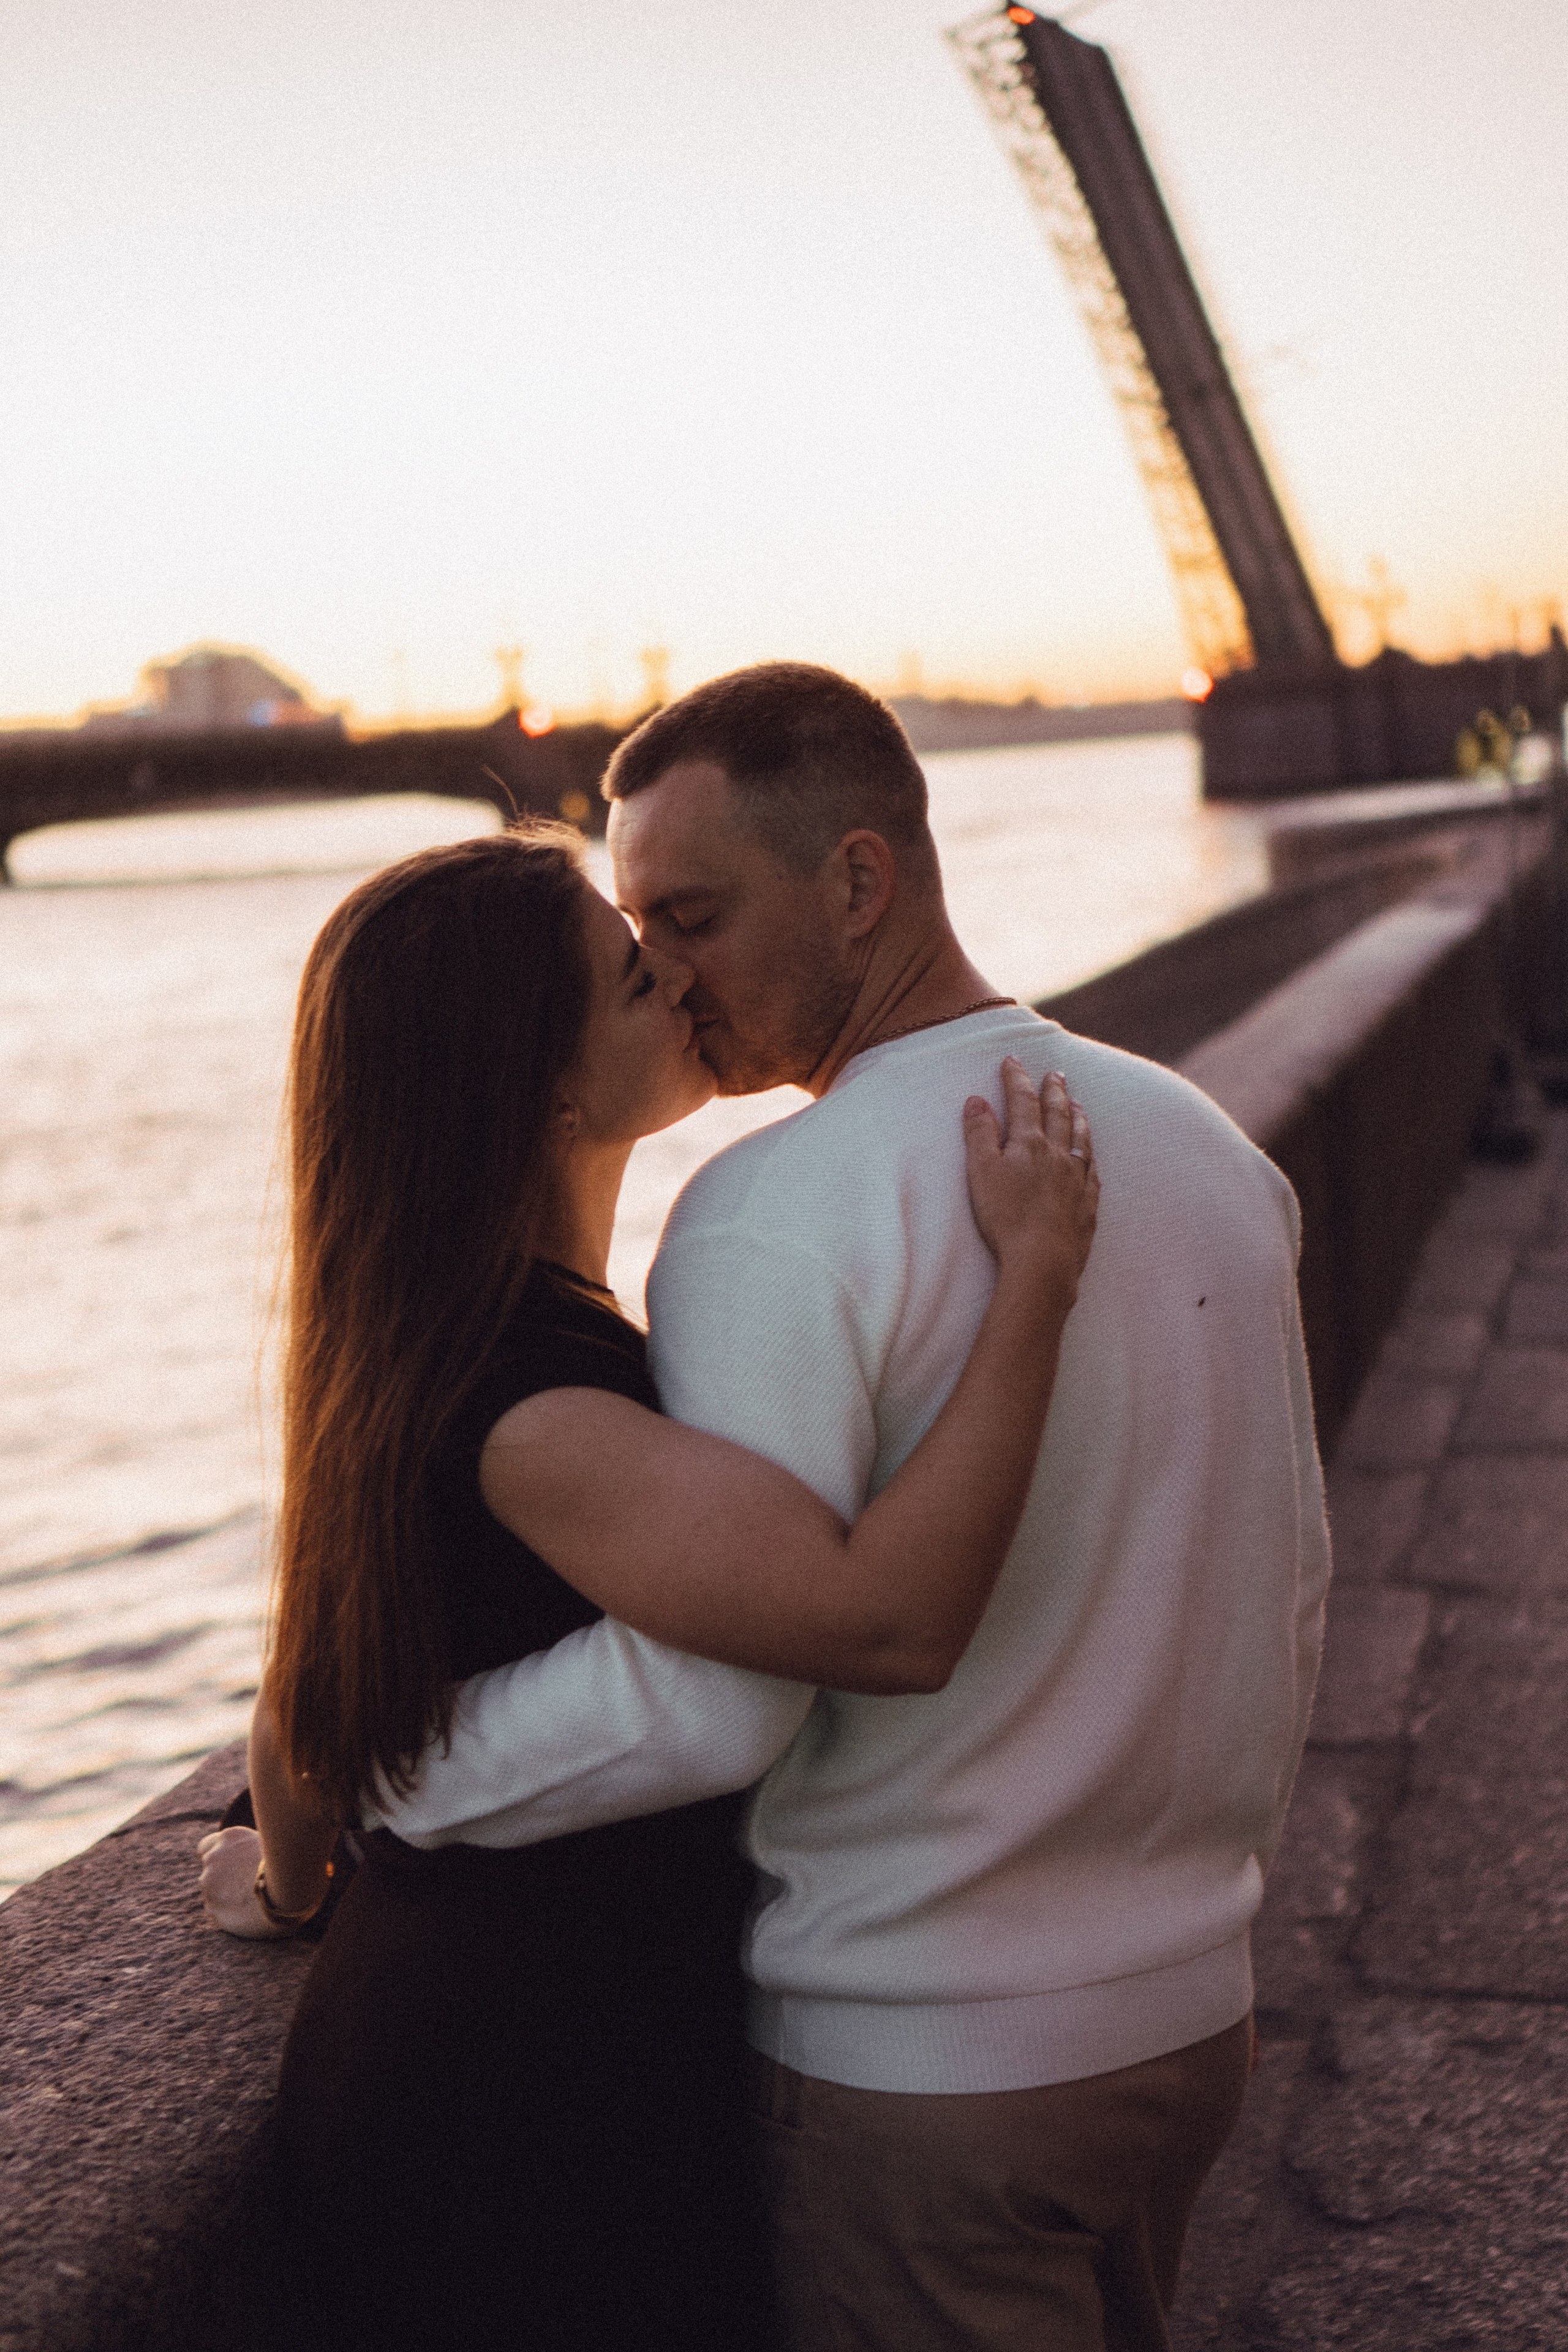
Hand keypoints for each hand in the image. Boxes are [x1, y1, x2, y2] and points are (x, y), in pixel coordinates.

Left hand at [197, 1824, 289, 1939]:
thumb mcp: (270, 1843)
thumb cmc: (290, 1865)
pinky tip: (248, 1913)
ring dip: (226, 1897)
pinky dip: (228, 1914)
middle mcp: (214, 1858)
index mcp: (228, 1838)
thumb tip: (243, 1855)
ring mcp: (210, 1885)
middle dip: (223, 1879)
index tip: (228, 1867)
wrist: (292, 1892)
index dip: (217, 1858)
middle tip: (246, 1887)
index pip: (205, 1847)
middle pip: (209, 1872)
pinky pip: (216, 1912)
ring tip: (251, 1902)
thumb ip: (247, 1847)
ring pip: (212, 1893)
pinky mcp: (214, 1909)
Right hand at [962, 1060, 1097, 1301]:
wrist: (1043, 1260)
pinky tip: (1089, 1154)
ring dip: (1077, 1117)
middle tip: (1055, 1073)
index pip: (1023, 1101)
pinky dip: (1089, 1154)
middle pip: (1058, 1114)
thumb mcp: (982, 1173)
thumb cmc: (1006, 1217)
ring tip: (1076, 1103)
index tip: (1012, 1060)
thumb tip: (976, 1101)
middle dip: (1053, 1091)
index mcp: (1030, 1144)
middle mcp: (1058, 1155)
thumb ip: (979, 1135)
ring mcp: (1077, 1179)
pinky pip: (1092, 1170)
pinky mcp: (1087, 1204)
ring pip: (1081, 1139)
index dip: (1016, 1079)